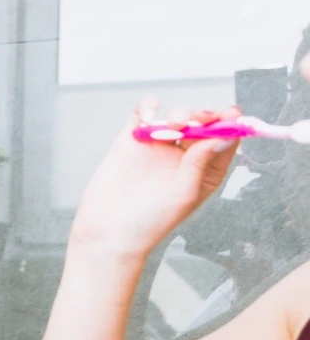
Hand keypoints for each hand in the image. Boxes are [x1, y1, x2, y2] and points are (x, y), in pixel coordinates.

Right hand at [69, 107, 239, 260]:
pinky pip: (143, 114)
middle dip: (206, 115)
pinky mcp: (132, 141)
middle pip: (203, 124)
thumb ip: (200, 163)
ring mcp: (157, 147)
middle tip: (202, 118)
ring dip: (179, 113)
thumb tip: (221, 137)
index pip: (224, 140)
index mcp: (204, 171)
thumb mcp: (184, 195)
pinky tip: (149, 117)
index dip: (230, 125)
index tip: (232, 116)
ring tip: (174, 125)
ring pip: (176, 115)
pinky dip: (148, 107)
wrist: (108, 232)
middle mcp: (183, 156)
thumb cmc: (150, 222)